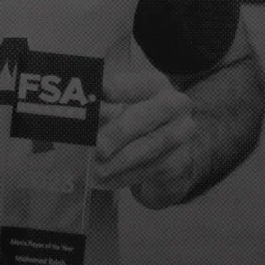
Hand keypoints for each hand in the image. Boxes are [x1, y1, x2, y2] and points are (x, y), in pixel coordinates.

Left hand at [93, 69, 198, 208]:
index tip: (97, 98)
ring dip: (120, 161)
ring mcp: (182, 133)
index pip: (134, 85)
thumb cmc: (137, 124)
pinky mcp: (181, 160)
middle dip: (118, 133)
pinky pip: (151, 169)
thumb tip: (82, 111)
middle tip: (98, 147)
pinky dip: (126, 176)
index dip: (116, 91)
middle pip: (144, 117)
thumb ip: (103, 108)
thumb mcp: (121, 108)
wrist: (171, 154)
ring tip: (97, 169)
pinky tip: (108, 180)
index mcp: (154, 84)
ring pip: (149, 147)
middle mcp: (174, 105)